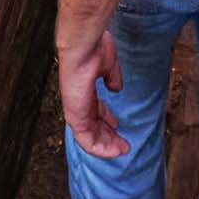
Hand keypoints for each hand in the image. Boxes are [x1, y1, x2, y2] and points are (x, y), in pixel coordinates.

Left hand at [58, 31, 128, 158]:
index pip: (94, 113)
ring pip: (90, 138)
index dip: (107, 121)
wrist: (83, 47)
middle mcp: (79, 103)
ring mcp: (76, 111)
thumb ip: (112, 78)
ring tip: (121, 150)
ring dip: (107, 146)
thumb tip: (116, 87)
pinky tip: (113, 151)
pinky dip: (100, 149)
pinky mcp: (75, 117)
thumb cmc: (93, 49)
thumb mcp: (108, 66)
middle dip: (109, 137)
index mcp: (85, 91)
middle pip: (93, 127)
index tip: (118, 126)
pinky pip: (86, 141)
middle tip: (122, 144)